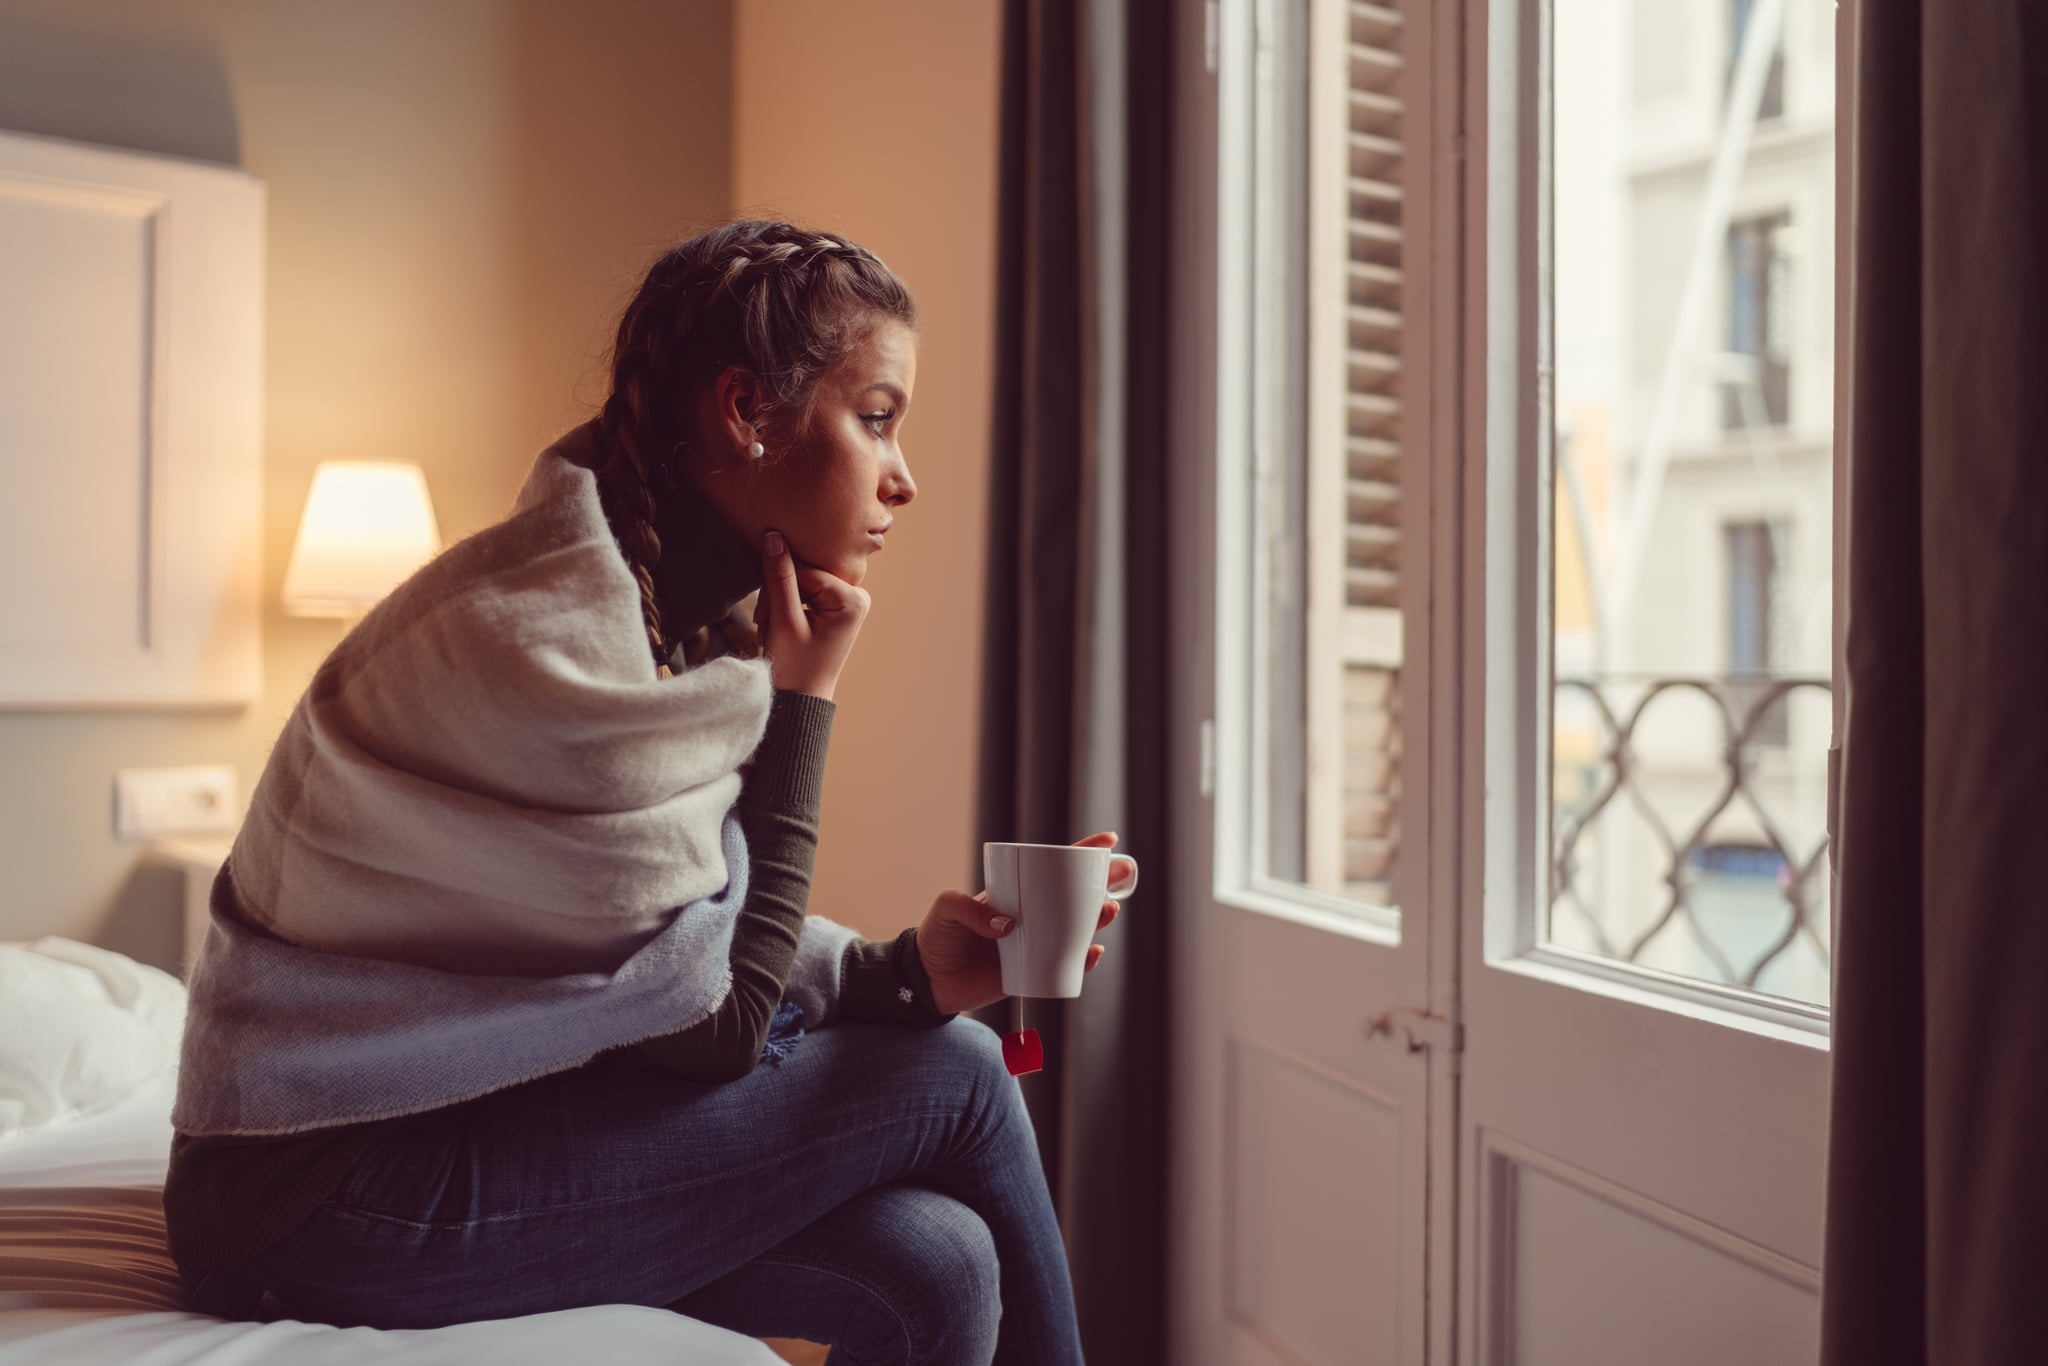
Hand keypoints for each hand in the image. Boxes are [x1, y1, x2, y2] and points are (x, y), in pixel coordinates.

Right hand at [754, 529, 868, 700]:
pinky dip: (785, 605)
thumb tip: (774, 535)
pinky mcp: (834, 606)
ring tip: (772, 628)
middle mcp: (856, 596)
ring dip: (778, 601)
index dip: (777, 585)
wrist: (799, 699)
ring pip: (800, 580)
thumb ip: (779, 577)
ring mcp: (846, 601)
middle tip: (767, 622)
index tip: (765, 613)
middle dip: (779, 594)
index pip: (805, 569)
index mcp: (851, 599)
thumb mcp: (783, 621)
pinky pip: (804, 590)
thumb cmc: (794, 667)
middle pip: (804, 572)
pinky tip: (778, 624)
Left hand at [915, 830, 1136, 1015]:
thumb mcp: (947, 908)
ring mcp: (1034, 945)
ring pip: (1076, 931)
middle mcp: (1031, 917)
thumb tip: (1009, 925)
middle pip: (1075, 898)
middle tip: (1121, 875)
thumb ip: (970, 910)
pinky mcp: (1032, 974)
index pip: (1052, 869)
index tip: (1108, 842)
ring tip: (1108, 910)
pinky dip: (1082, 961)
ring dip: (1098, 919)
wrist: (927, 980)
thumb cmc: (937, 937)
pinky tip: (1092, 951)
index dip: (1082, 855)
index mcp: (1016, 894)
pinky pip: (1065, 967)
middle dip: (1103, 884)